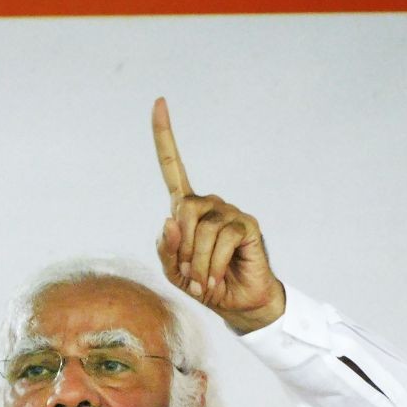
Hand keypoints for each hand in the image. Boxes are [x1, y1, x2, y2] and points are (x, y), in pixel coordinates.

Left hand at [152, 99, 284, 332]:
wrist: (237, 305)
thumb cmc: (204, 285)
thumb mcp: (174, 272)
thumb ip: (166, 248)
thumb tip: (170, 218)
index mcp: (187, 210)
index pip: (172, 168)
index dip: (164, 137)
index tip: (159, 102)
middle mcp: (209, 204)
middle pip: (183, 209)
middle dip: (181, 248)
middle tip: (188, 275)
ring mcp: (230, 212)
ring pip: (202, 228)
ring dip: (196, 263)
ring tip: (203, 283)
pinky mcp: (247, 225)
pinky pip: (221, 240)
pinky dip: (211, 267)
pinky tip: (215, 280)